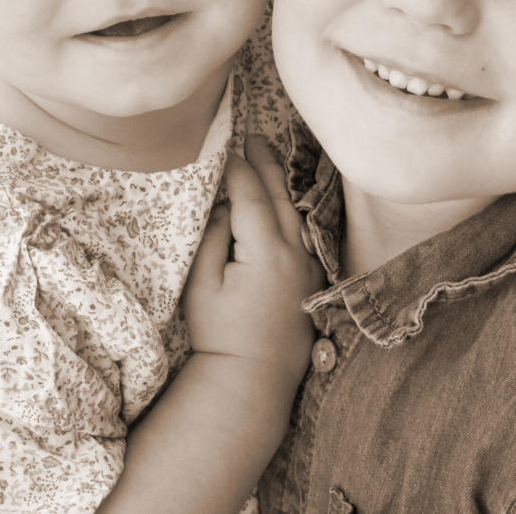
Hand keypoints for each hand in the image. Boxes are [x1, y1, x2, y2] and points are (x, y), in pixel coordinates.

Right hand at [184, 136, 324, 390]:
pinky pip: (305, 231)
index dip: (238, 169)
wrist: (253, 380)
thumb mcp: (203, 285)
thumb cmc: (220, 335)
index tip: (226, 148)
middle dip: (266, 163)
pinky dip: (294, 208)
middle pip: (281, 196)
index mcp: (266, 252)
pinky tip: (286, 199)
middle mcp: (295, 254)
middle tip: (253, 136)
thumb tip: (226, 206)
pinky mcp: (312, 278)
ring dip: (283, 182)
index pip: (252, 197)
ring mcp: (308, 266)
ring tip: (270, 157)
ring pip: (298, 211)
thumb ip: (214, 238)